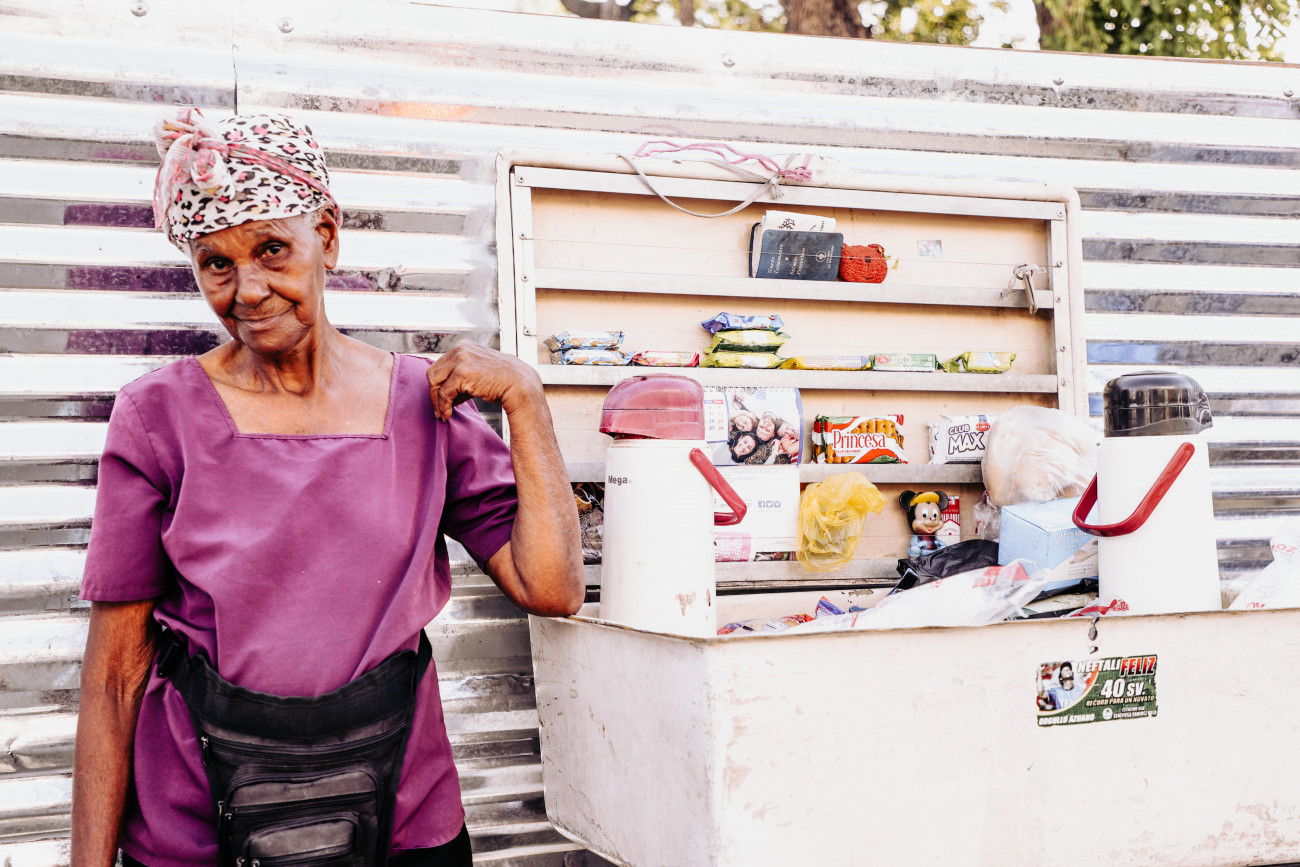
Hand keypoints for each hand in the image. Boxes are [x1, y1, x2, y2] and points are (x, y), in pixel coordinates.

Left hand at [426, 341, 541, 421]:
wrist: (520, 385)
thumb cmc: (503, 380)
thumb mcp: (479, 373)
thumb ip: (461, 379)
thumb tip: (446, 396)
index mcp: (464, 346)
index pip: (441, 365)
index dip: (439, 384)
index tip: (441, 399)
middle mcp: (460, 349)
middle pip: (434, 372)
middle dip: (434, 392)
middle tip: (439, 408)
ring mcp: (460, 359)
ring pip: (435, 382)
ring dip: (437, 401)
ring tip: (443, 413)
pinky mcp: (462, 373)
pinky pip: (444, 393)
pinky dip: (443, 406)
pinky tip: (448, 414)